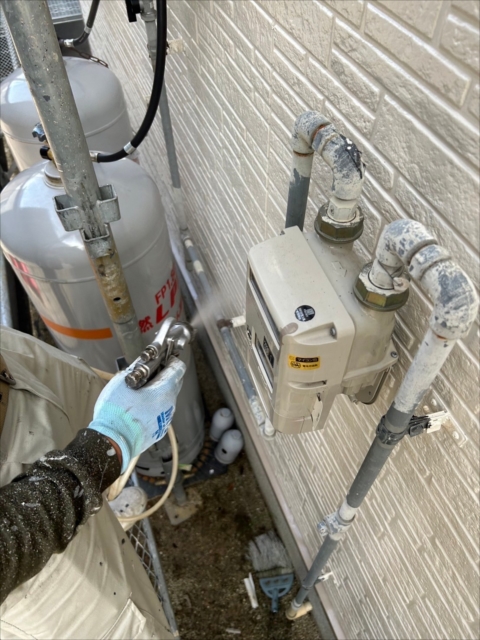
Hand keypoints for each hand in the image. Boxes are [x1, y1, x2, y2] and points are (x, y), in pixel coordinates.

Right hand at [88, 357, 186, 472]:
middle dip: (164, 375)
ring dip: (157, 392)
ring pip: (167, 398)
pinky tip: (138, 408)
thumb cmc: (117, 411)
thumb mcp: (123, 382)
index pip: (178, 368)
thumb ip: (137, 367)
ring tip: (139, 392)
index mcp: (164, 390)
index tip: (160, 359)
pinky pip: (161, 412)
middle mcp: (170, 404)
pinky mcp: (159, 430)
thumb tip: (145, 358)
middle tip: (147, 374)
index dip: (170, 360)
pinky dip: (154, 406)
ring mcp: (166, 418)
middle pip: (174, 383)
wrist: (112, 442)